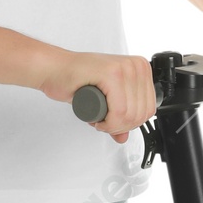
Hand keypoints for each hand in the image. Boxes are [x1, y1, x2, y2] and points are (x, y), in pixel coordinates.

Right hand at [41, 52, 155, 141]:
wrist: (54, 70)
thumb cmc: (75, 79)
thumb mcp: (105, 100)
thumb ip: (117, 117)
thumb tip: (124, 136)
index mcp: (140, 68)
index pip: (149, 108)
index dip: (131, 124)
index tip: (114, 124)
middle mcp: (135, 66)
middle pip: (141, 113)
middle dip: (121, 127)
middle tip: (105, 124)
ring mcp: (125, 67)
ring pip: (130, 114)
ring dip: (113, 126)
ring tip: (100, 120)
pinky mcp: (112, 73)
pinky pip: (119, 111)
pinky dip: (108, 123)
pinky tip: (98, 119)